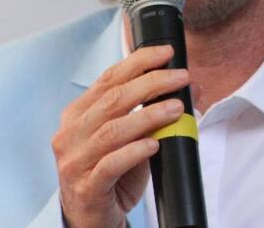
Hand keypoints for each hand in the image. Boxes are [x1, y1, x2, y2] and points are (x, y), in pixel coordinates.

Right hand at [53, 44, 189, 227]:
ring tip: (176, 108)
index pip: (108, 78)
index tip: (166, 53)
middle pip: (113, 99)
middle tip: (180, 77)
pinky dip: (134, 151)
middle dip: (151, 83)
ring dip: (149, 115)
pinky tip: (153, 144)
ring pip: (113, 130)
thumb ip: (151, 112)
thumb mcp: (129, 138)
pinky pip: (111, 164)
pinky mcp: (87, 187)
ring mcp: (75, 161)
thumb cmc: (110, 175)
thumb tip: (192, 89)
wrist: (91, 219)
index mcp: (77, 114)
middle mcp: (71, 134)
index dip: (138, 62)